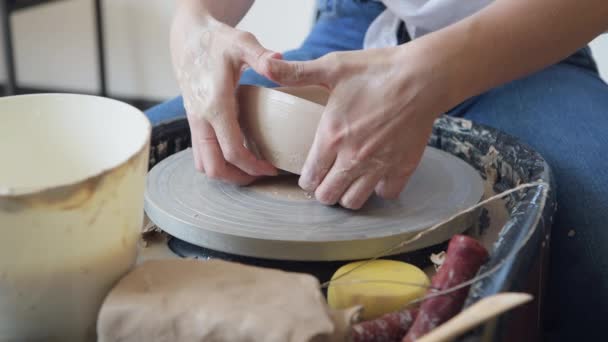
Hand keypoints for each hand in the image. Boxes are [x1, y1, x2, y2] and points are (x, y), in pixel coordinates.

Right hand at [171, 17, 277, 184]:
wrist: (188, 39)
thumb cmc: (217, 41)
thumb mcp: (241, 42)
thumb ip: (260, 54)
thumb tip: (280, 60)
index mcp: (215, 107)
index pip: (232, 152)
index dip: (253, 167)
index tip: (272, 168)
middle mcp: (200, 120)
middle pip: (215, 168)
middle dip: (240, 178)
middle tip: (263, 174)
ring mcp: (194, 124)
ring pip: (205, 165)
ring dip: (227, 173)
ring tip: (251, 168)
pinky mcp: (194, 124)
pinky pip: (202, 154)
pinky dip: (218, 162)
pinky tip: (239, 153)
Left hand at [266, 44, 452, 208]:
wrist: (423, 76)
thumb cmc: (377, 70)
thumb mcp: (332, 66)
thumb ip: (297, 72)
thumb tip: (265, 65)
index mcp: (331, 137)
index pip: (309, 178)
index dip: (305, 180)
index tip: (309, 173)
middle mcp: (353, 158)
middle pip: (328, 197)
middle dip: (322, 191)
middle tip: (326, 179)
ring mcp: (379, 167)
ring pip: (355, 201)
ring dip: (347, 194)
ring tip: (347, 180)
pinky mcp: (403, 168)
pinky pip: (386, 194)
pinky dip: (380, 189)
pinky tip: (377, 175)